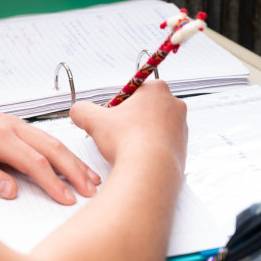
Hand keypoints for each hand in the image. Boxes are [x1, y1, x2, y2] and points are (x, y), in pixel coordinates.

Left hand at [0, 99, 100, 204]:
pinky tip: (69, 161)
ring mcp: (14, 124)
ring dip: (73, 160)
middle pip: (53, 149)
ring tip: (91, 178)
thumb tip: (12, 192)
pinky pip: (44, 138)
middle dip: (75, 171)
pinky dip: (62, 151)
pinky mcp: (12, 125)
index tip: (68, 200)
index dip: (54, 183)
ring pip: (52, 141)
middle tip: (92, 191)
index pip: (35, 163)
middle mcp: (11, 127)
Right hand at [70, 80, 186, 171]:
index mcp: (156, 89)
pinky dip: (149, 149)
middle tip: (116, 134)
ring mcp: (181, 126)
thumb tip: (78, 111)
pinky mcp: (183, 146)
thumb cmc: (128, 141)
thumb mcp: (94, 120)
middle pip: (144, 108)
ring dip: (139, 134)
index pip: (131, 92)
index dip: (117, 106)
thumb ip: (82, 110)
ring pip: (153, 127)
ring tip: (127, 148)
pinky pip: (161, 144)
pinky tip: (138, 157)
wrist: (149, 171)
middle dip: (129, 120)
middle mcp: (174, 104)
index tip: (110, 119)